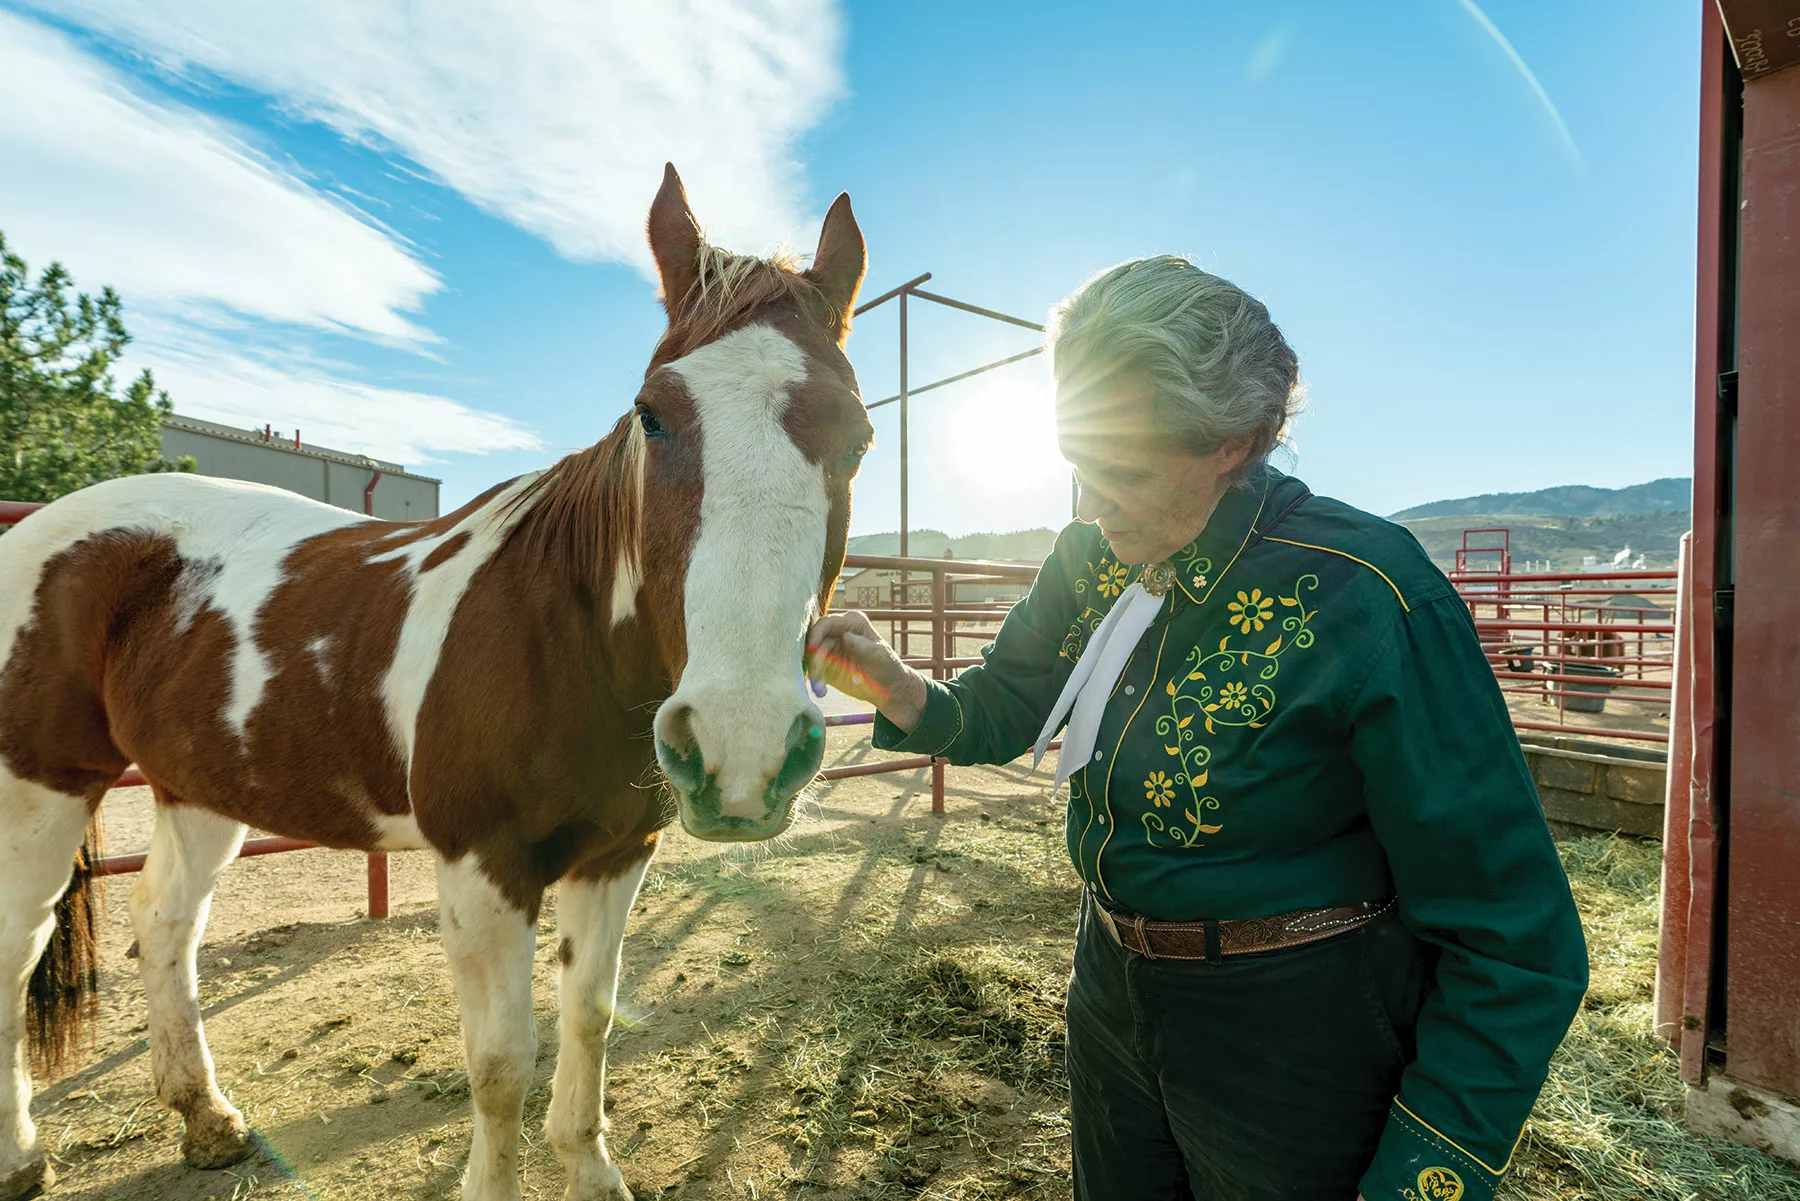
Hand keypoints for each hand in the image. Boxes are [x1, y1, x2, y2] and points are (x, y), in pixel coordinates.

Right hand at [804, 610, 928, 731]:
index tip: (813, 647)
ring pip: (811, 656)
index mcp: (852, 622)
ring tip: (820, 690)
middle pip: (815, 639)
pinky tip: (821, 691)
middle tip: (815, 675)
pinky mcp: (826, 665)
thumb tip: (845, 636)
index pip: (828, 623)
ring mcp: (830, 648)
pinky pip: (813, 670)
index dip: (817, 632)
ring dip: (813, 672)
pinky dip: (814, 680)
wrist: (888, 689)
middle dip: (813, 657)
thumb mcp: (880, 656)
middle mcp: (838, 632)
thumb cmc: (888, 666)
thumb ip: (863, 646)